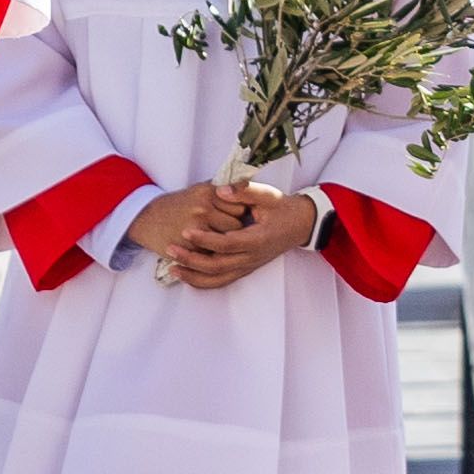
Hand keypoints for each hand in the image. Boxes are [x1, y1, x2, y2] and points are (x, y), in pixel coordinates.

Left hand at [146, 182, 321, 288]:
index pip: (226, 244)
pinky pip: (222, 281)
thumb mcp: (269, 195)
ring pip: (218, 278)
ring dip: (194, 276)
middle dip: (191, 259)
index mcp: (257, 240)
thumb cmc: (284, 208)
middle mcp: (252, 257)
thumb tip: (221, 191)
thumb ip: (245, 191)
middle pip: (217, 266)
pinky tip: (187, 277)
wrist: (302, 224)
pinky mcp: (246, 268)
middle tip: (170, 249)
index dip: (204, 239)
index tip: (185, 230)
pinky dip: (203, 282)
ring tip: (173, 268)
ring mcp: (249, 265)